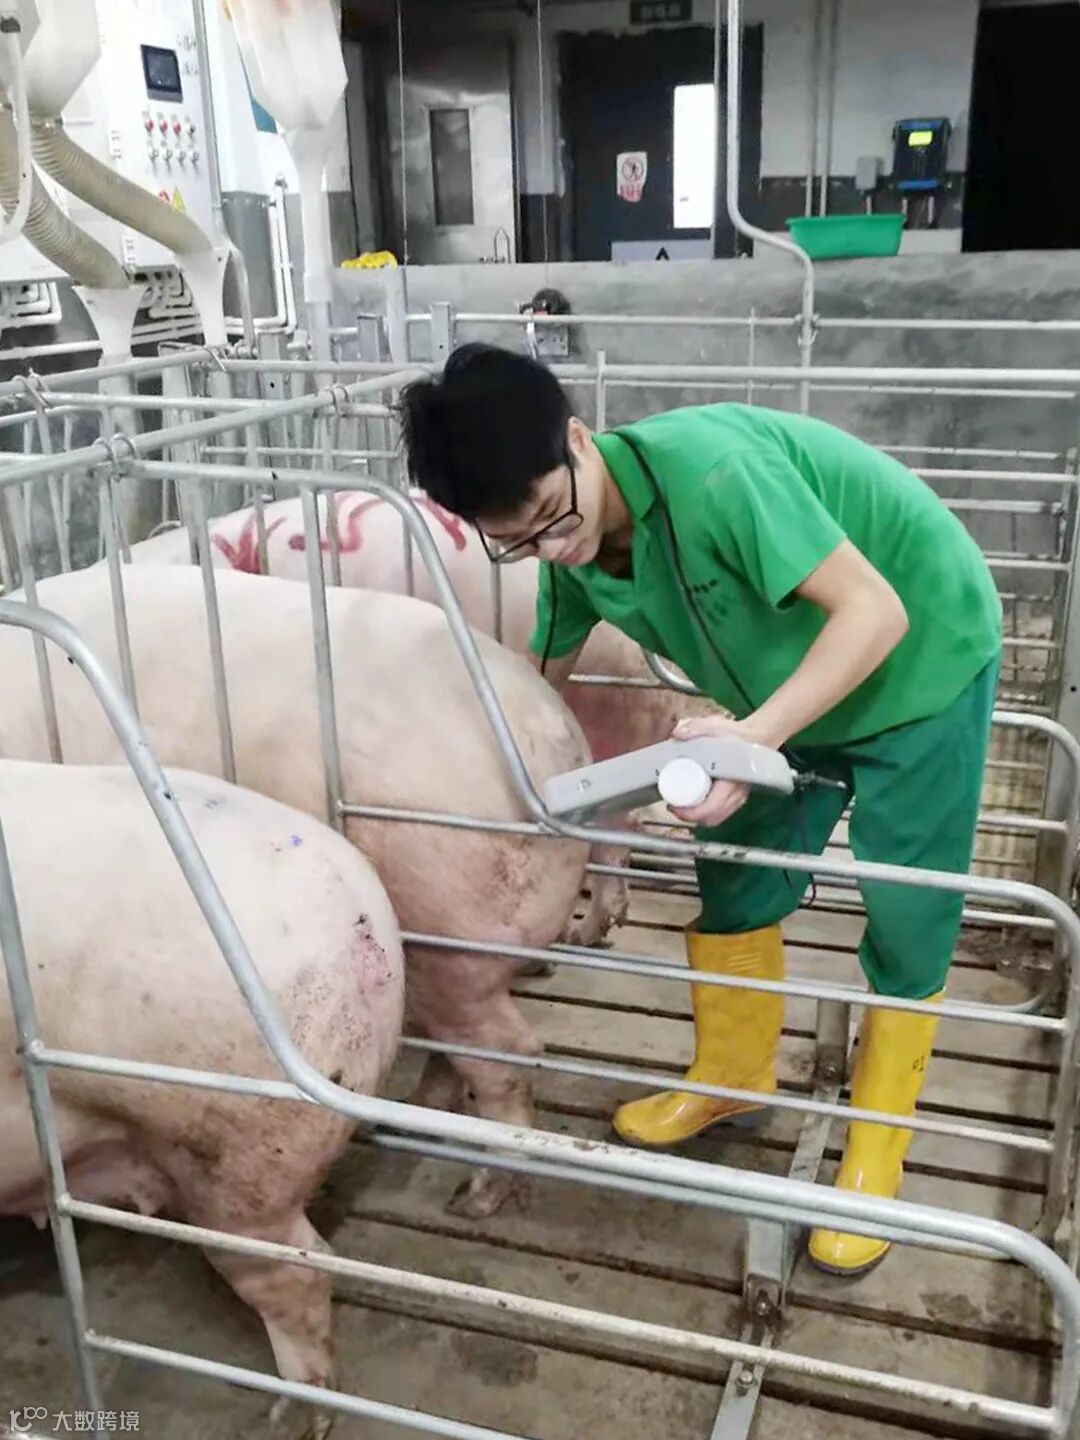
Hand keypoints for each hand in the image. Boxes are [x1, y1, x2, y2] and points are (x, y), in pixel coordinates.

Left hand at [667, 712, 754, 826]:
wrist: (757, 737)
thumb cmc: (734, 734)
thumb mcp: (713, 727)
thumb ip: (696, 728)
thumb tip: (676, 734)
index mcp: (731, 781)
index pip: (711, 808)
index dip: (690, 814)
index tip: (672, 806)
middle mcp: (737, 794)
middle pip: (712, 817)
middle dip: (689, 817)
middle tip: (672, 806)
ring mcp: (739, 798)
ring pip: (717, 818)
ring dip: (697, 818)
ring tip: (680, 807)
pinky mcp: (737, 798)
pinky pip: (721, 813)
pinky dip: (706, 814)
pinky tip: (693, 806)